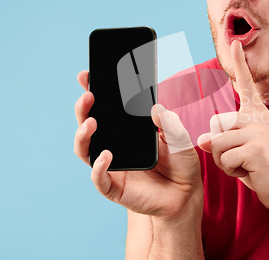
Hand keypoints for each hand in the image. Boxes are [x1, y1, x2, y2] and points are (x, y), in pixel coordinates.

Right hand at [74, 71, 202, 221]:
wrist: (185, 194)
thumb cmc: (181, 163)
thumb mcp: (181, 139)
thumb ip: (170, 123)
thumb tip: (155, 107)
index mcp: (127, 130)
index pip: (105, 109)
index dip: (93, 92)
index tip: (87, 76)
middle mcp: (113, 145)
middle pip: (89, 125)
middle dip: (83, 109)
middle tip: (88, 95)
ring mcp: (111, 166)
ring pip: (86, 150)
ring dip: (83, 135)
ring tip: (91, 122)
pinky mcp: (114, 187)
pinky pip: (99, 178)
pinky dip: (99, 167)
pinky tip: (106, 155)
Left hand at [197, 41, 268, 214]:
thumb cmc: (263, 169)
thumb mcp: (240, 151)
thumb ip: (223, 141)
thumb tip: (202, 140)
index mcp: (257, 115)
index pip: (246, 85)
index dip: (240, 64)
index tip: (235, 44)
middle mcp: (258, 118)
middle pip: (216, 125)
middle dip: (220, 148)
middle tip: (240, 160)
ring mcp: (257, 131)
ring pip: (217, 144)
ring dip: (225, 162)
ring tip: (245, 166)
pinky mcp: (255, 148)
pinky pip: (224, 158)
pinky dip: (231, 171)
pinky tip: (249, 172)